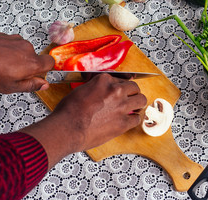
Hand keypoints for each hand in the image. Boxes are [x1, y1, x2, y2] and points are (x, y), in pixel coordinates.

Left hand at [0, 33, 53, 92]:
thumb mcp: (11, 87)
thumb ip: (31, 85)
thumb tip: (43, 84)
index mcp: (32, 63)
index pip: (51, 62)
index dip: (45, 69)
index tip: (39, 74)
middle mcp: (27, 48)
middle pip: (35, 57)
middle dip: (27, 65)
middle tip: (13, 74)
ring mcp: (15, 40)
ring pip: (22, 50)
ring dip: (16, 57)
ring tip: (1, 66)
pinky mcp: (5, 35)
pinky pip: (11, 45)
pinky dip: (6, 51)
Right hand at [20, 73, 146, 168]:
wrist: (67, 128)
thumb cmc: (69, 111)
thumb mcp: (81, 90)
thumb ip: (95, 88)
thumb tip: (100, 90)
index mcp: (104, 80)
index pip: (120, 79)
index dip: (121, 86)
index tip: (121, 90)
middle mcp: (116, 90)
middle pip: (134, 87)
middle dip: (133, 93)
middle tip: (131, 98)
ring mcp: (121, 106)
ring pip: (141, 100)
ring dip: (138, 104)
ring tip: (135, 108)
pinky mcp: (123, 122)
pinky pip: (137, 118)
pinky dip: (134, 119)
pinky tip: (129, 120)